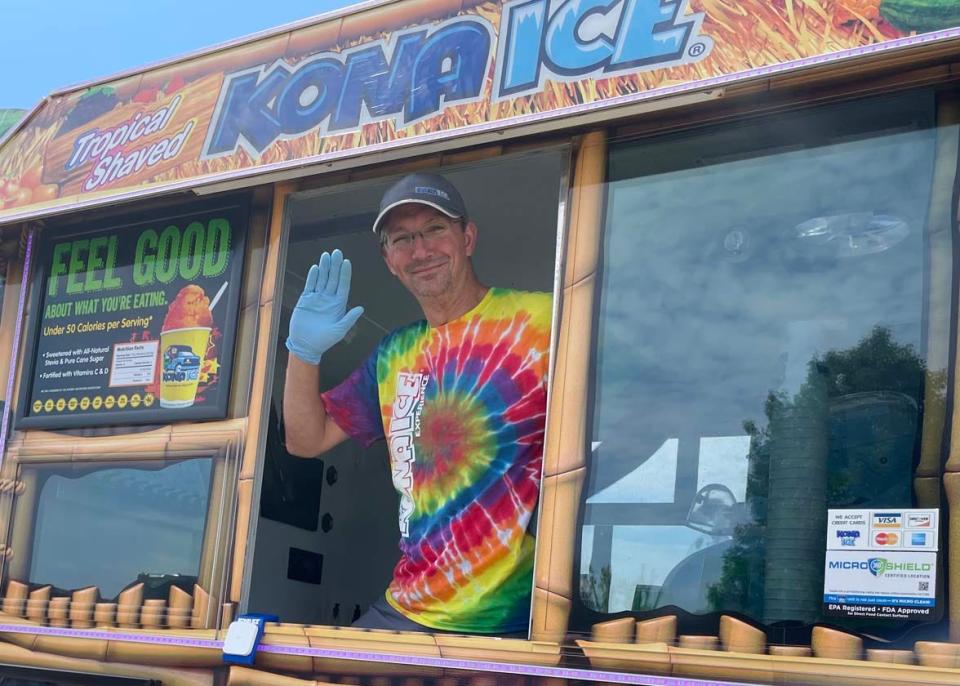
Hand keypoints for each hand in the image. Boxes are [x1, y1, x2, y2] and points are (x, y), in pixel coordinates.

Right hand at [286, 249, 363, 364]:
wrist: (306, 345)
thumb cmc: (324, 340)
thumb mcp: (339, 331)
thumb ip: (349, 319)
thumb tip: (361, 308)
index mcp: (338, 305)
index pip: (343, 286)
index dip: (345, 274)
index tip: (346, 262)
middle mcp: (328, 299)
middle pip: (333, 279)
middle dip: (334, 266)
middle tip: (336, 252)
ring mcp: (317, 298)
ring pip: (321, 279)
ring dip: (324, 268)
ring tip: (326, 255)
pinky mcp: (306, 300)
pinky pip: (310, 286)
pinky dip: (312, 277)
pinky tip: (315, 268)